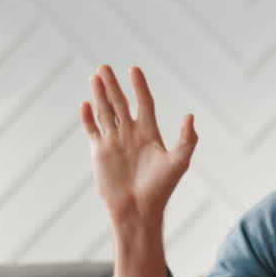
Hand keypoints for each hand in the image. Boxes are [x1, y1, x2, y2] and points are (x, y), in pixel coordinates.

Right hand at [79, 65, 197, 228]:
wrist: (138, 210)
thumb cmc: (161, 188)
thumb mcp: (179, 162)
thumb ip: (187, 139)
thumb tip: (190, 116)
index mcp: (150, 133)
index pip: (144, 103)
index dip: (139, 87)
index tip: (134, 69)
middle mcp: (131, 134)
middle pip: (120, 103)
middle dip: (113, 85)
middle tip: (105, 67)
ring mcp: (114, 142)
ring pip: (105, 112)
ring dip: (100, 94)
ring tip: (95, 76)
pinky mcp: (99, 152)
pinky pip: (92, 130)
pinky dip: (87, 118)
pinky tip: (85, 103)